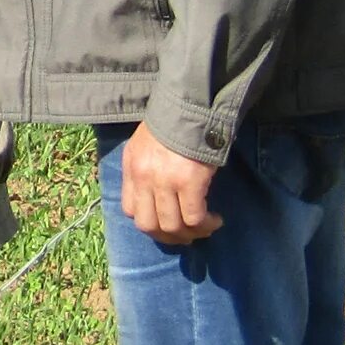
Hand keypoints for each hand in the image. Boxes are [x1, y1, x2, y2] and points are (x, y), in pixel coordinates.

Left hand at [120, 126, 223, 244]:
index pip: (130, 210)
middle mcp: (143, 178)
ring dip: (190, 234)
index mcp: (131, 169)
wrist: (192, 106)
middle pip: (148, 226)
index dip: (149, 223)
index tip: (166, 223)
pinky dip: (205, 225)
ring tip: (205, 228)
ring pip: (171, 226)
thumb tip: (157, 197)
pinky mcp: (189, 182)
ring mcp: (165, 181)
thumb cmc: (172, 125)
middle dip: (168, 237)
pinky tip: (215, 220)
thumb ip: (144, 170)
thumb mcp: (144, 146)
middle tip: (186, 235)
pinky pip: (194, 218)